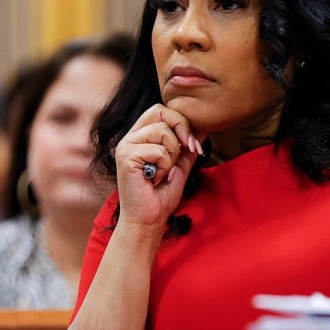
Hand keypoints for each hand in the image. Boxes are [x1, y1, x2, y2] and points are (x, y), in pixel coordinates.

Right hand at [113, 104, 204, 229]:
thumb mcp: (181, 166)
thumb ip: (188, 147)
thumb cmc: (161, 195)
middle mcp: (130, 137)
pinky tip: (156, 179)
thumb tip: (203, 127)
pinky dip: (165, 166)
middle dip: (181, 129)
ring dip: (172, 154)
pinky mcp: (126, 157)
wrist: (149, 219)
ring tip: (163, 171)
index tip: (192, 144)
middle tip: (186, 150)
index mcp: (141, 136)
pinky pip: (158, 151)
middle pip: (160, 111)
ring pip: (162, 132)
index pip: (161, 110)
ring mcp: (126, 146)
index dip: (181, 121)